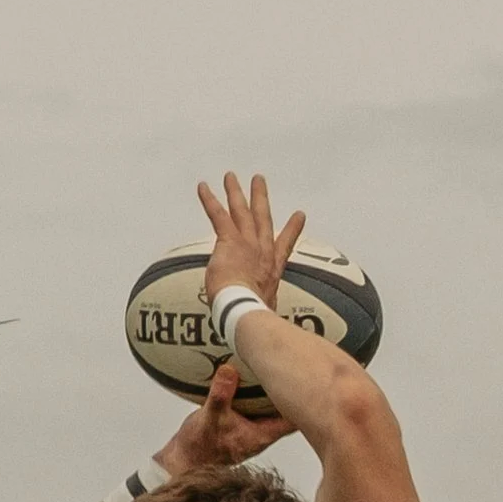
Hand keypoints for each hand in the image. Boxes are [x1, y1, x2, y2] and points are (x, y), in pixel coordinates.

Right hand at [156, 362, 296, 471]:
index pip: (296, 418)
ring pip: (275, 408)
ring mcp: (254, 429)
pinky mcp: (244, 425)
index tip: (314, 378)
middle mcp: (263, 433)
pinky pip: (260, 406)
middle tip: (303, 364)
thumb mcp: (209, 417)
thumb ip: (221, 394)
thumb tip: (230, 371)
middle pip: (291, 411)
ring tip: (285, 366)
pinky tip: (258, 376)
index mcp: (263, 434)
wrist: (183, 462)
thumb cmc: (198, 448)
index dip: (309, 400)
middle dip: (297, 390)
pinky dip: (262, 392)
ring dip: (278, 391)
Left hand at [196, 168, 305, 315]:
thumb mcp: (262, 313)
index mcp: (272, 269)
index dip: (292, 230)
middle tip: (259, 181)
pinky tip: (203, 186)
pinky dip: (210, 200)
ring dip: (235, 191)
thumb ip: (260, 310)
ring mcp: (247, 243)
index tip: (298, 215)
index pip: (284, 246)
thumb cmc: (253, 316)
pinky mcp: (230, 241)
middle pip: (262, 218)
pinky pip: (218, 215)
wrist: (246, 311)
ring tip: (230, 175)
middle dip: (260, 198)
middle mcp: (263, 251)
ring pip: (241, 211)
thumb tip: (255, 326)